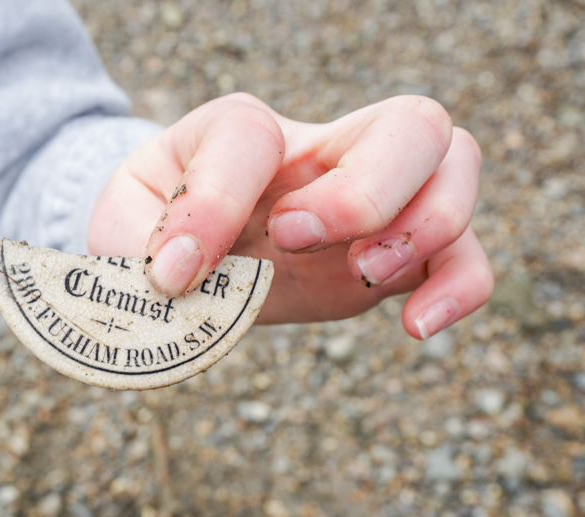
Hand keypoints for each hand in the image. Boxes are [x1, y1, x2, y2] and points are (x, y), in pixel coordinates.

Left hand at [87, 93, 492, 338]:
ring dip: (426, 225)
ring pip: (456, 167)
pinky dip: (460, 285)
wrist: (184, 250)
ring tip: (363, 273)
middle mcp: (319, 152)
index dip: (213, 202)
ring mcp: (369, 200)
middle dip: (363, 191)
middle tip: (294, 239)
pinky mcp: (392, 257)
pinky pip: (464, 254)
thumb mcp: (120, 226)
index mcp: (238, 134)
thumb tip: (181, 276)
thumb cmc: (152, 229)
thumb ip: (134, 244)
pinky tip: (417, 326)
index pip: (247, 135)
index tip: (177, 271)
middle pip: (407, 122)